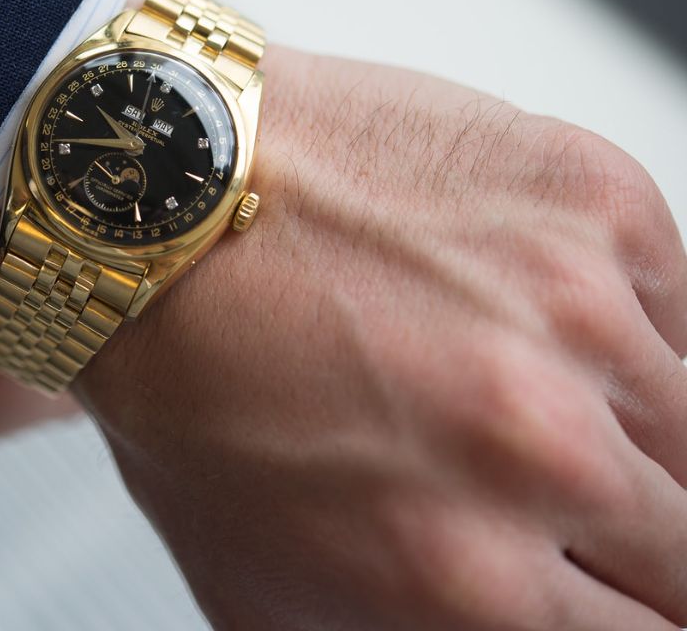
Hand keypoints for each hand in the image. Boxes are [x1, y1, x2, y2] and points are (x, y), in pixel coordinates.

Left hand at [0, 46, 686, 628]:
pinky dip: (609, 323)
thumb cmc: (189, 387)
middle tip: (535, 482)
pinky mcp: (593, 202)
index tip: (604, 586)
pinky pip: (667, 306)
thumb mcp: (263, 590)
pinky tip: (510, 306)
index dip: (626, 613)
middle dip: (632, 537)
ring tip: (502, 382)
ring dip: (618, 421)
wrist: (155, 214)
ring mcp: (578, 313)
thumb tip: (504, 628)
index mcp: (464, 580)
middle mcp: (540, 452)